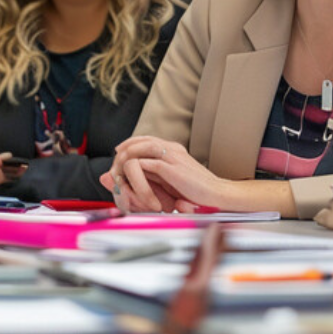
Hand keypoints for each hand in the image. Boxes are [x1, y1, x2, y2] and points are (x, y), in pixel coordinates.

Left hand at [102, 137, 223, 212]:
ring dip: (126, 158)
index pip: (147, 139)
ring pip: (141, 148)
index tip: (119, 152)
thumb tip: (139, 171)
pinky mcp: (171, 168)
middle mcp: (172, 148)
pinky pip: (144, 164)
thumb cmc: (198, 191)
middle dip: (125, 149)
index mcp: (174, 149)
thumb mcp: (174, 178)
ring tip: (118, 169)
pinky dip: (133, 171)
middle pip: (141, 140)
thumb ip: (158, 172)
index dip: (130, 143)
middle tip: (115, 161)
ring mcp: (172, 156)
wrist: (218, 194)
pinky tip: (127, 179)